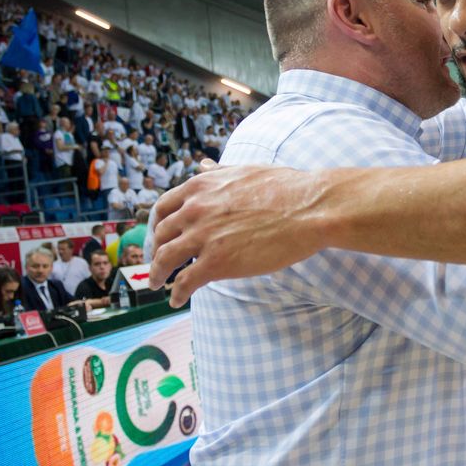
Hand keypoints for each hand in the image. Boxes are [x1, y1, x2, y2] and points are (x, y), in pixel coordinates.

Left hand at [149, 162, 329, 306]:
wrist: (309, 208)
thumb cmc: (286, 188)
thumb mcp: (245, 171)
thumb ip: (219, 172)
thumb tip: (203, 165)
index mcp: (200, 187)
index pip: (164, 208)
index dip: (157, 226)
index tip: (159, 236)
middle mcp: (194, 210)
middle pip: (161, 235)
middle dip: (156, 252)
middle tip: (157, 264)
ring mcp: (203, 237)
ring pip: (166, 260)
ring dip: (158, 274)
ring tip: (158, 284)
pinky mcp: (216, 263)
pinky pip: (185, 282)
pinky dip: (177, 293)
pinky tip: (177, 300)